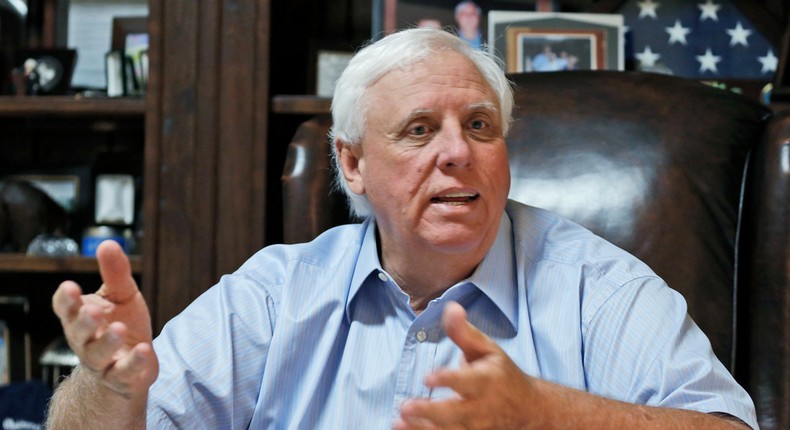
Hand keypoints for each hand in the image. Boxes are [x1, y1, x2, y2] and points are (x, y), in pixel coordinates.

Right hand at [52, 240, 157, 398]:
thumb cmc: (122, 323)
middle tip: (93, 310)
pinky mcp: (120, 378)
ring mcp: (102, 362)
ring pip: (97, 354)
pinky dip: (133, 363)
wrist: (131, 365)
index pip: (66, 308)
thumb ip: (115, 273)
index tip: (70, 287)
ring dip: (107, 342)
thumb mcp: (121, 295)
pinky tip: (144, 350)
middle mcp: (86, 341)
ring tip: (118, 329)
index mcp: (82, 317)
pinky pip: (123, 373)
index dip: (66, 300)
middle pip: (78, 333)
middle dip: (84, 321)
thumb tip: (107, 243)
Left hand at [394, 301, 537, 429]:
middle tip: (406, 406)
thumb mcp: (487, 349)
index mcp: (487, 381)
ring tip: (398, 422)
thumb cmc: (501, 373)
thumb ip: (464, 332)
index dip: (447, 380)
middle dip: (430, 412)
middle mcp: (481, 407)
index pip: (466, 381)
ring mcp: (476, 427)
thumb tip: (450, 307)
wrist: (528, 408)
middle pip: (455, 413)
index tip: (427, 377)